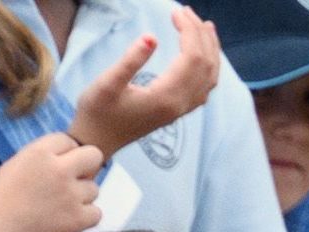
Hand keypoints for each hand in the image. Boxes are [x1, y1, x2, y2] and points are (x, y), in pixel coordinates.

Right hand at [0, 133, 104, 231]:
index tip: (58, 166)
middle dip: (87, 165)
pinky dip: (85, 218)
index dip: (65, 153)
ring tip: (60, 206)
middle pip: (93, 155)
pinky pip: (96, 213)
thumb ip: (43, 158)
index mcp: (38, 153)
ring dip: (82, 197)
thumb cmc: (2, 201)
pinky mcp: (78, 219)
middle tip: (75, 180)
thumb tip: (69, 157)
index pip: (68, 140)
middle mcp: (58, 170)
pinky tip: (67, 220)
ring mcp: (70, 195)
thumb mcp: (16, 166)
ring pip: (94, 188)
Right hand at [68, 9, 219, 158]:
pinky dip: (208, 66)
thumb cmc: (98, 112)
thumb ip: (131, 60)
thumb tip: (152, 38)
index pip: (192, 58)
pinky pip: (204, 87)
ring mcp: (181, 110)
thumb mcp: (108, 83)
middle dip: (200, 34)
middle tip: (186, 10)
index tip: (175, 11)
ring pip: (210, 77)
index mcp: (166, 97)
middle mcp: (180, 105)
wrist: (98, 141)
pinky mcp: (177, 110)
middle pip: (206, 65)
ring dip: (210, 50)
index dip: (189, 31)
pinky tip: (203, 54)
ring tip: (205, 26)